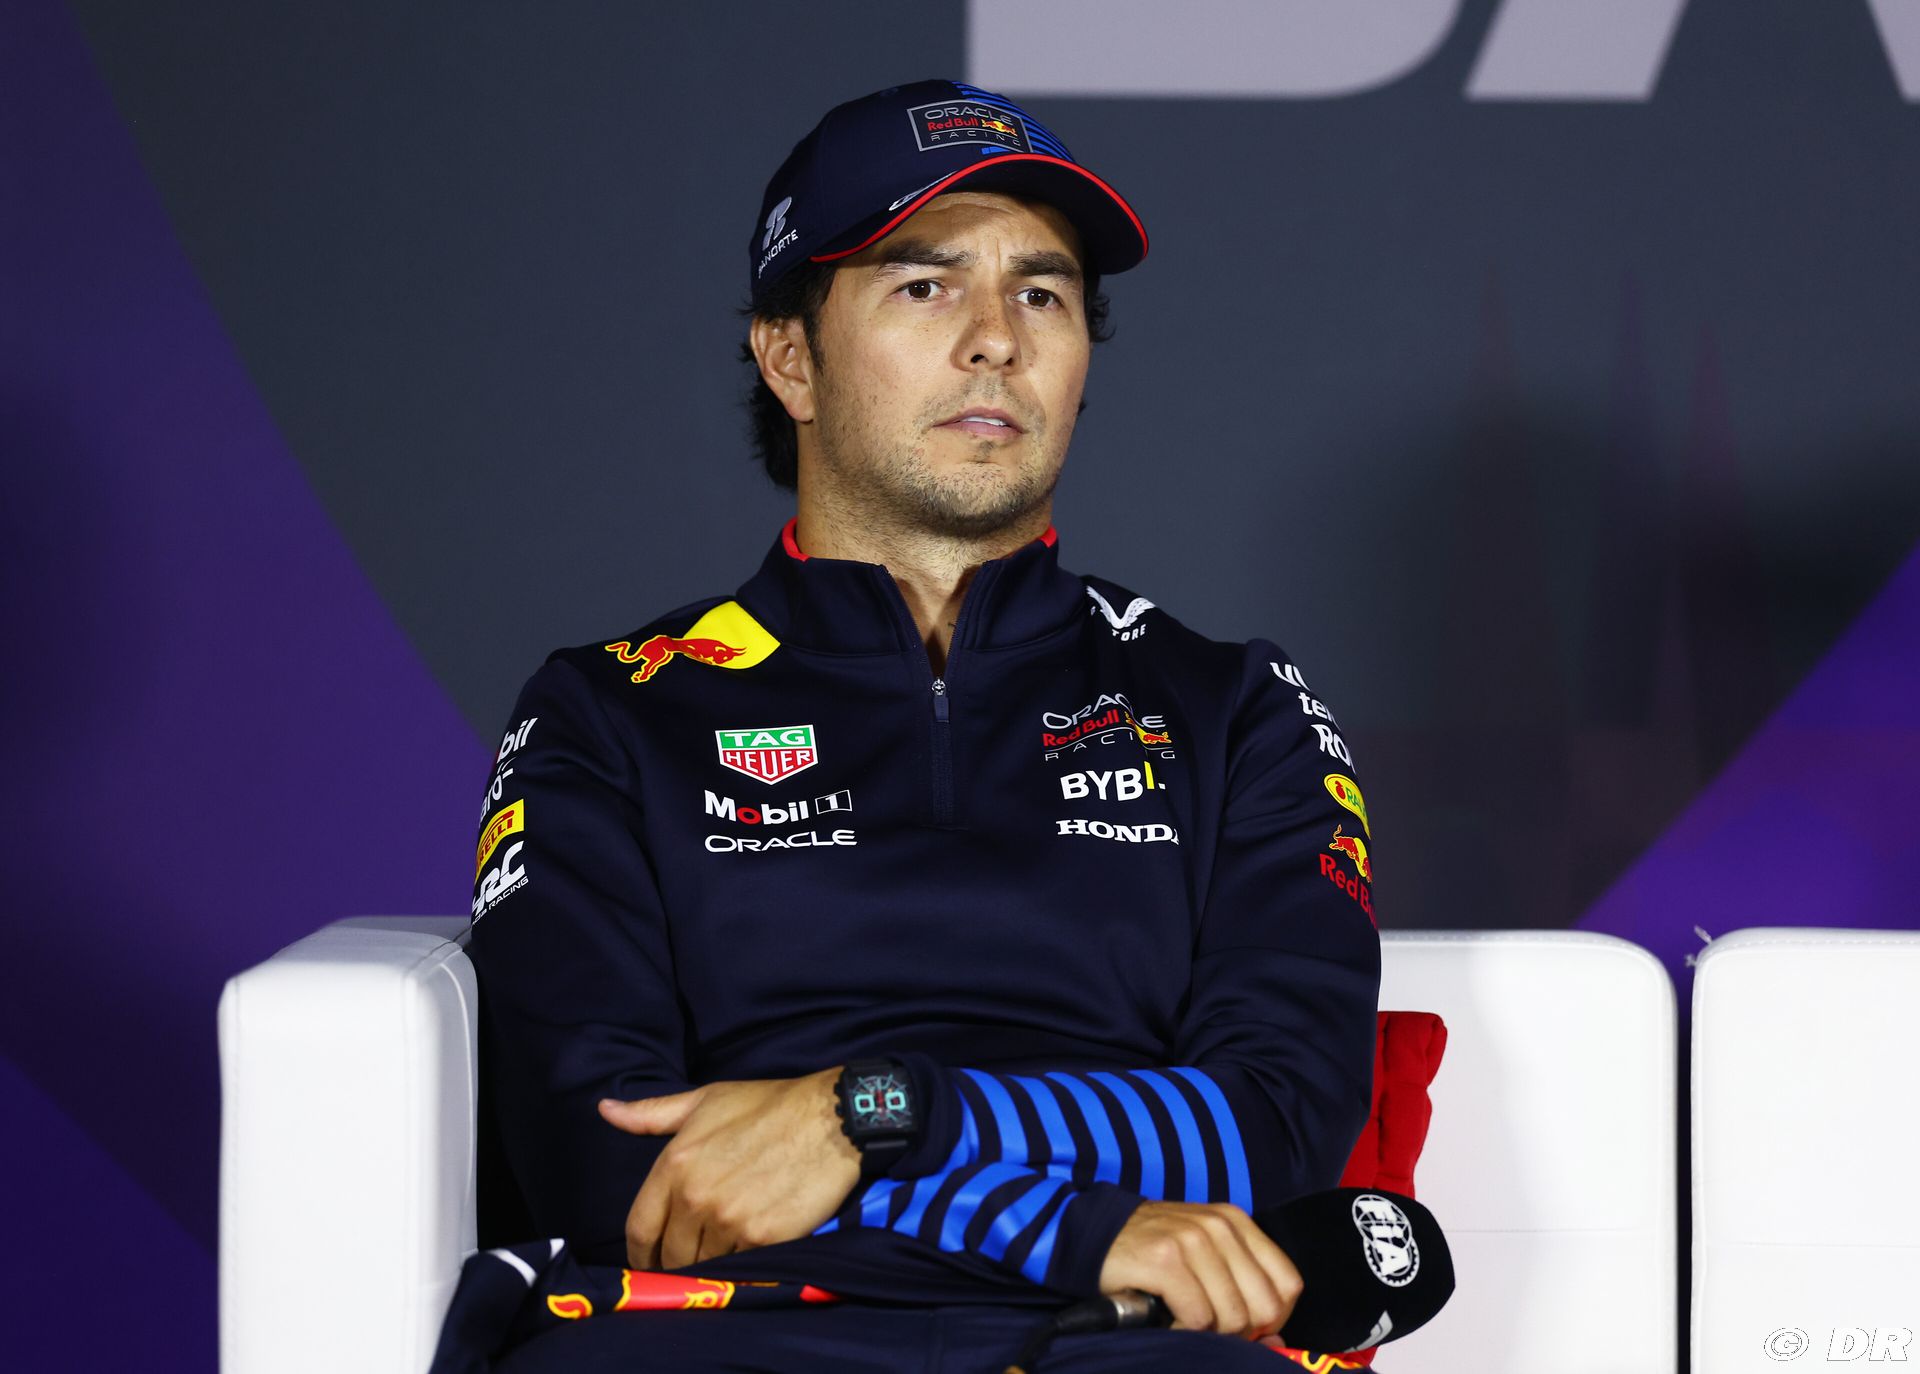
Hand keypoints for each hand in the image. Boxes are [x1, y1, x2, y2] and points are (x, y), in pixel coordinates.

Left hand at [598, 1068, 859, 1269]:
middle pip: (671, 1254)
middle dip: (677, 1258)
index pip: (640, 1227)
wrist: (831, 1119)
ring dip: (711, 1261)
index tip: (647, 1260)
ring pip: (705, 1264)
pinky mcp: (763, 1238)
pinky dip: (741, 1261)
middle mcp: (696, 1196)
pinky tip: (749, 1247)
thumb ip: (651, 1113)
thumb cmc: (767, 1105)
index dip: (639, 1252)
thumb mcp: (705, 1100)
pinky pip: (739, 1266)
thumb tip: (605, 1109)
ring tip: (724, 1248)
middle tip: (693, 1255)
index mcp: (675, 1164)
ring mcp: (729, 1220)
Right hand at [1098, 1200, 1301, 1339]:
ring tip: (1185, 1320)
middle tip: (1210, 1327)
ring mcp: (1192, 1240)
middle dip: (1241, 1331)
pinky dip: (1185, 1330)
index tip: (1246, 1327)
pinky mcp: (1166, 1260)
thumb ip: (1244, 1291)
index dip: (1274, 1317)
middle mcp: (1220, 1226)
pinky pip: (1199, 1318)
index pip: (1288, 1283)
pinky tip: (1168, 1319)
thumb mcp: (1207, 1259)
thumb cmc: (1156, 1253)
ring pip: (1233, 1317)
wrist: (1096, 1235)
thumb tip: (1276, 1341)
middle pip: (1264, 1306)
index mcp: (1237, 1223)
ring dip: (1210, 1333)